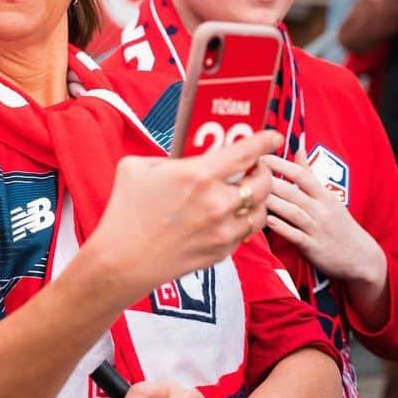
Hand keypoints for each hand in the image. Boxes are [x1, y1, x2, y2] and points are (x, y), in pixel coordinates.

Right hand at [94, 129, 278, 297]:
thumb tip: (184, 160)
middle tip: (254, 167)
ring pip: (261, 210)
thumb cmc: (125, 212)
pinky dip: (243, 221)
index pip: (245, 153)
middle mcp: (217, 203)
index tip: (274, 137)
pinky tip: (228, 216)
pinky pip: (246, 232)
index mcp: (198, 175)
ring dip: (258, 199)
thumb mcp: (136, 167)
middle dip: (263, 171)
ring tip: (245, 193)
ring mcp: (223, 230)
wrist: (123, 260)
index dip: (264, 142)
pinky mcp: (222, 252)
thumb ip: (168, 158)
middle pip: (263, 182)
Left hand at [264, 152, 388, 323]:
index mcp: (324, 195)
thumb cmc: (338, 223)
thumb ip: (310, 173)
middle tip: (247, 173)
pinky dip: (281, 228)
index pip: (302, 175)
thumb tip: (298, 148)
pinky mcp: (313, 247)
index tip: (261, 156)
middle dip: (269, 181)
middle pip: (292, 192)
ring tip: (250, 195)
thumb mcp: (328, 196)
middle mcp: (321, 209)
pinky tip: (266, 220)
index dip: (281, 164)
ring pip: (292, 212)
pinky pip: (295, 236)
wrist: (360, 257)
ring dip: (271, 202)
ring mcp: (317, 228)